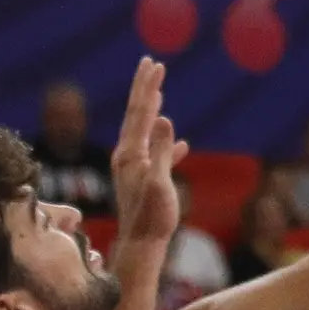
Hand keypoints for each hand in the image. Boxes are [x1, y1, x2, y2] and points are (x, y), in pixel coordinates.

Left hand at [112, 57, 191, 247]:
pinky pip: (155, 152)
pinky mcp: (143, 179)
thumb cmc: (152, 217)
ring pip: (144, 131)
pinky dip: (166, 143)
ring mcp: (133, 167)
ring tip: (158, 92)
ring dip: (152, 110)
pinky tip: (181, 143)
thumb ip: (161, 151)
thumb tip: (164, 118)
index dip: (148, 87)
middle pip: (137, 114)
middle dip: (144, 88)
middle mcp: (127, 156)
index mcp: (131, 153)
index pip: (141, 112)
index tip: (154, 64)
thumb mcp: (159, 182)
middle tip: (150, 64)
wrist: (141, 245)